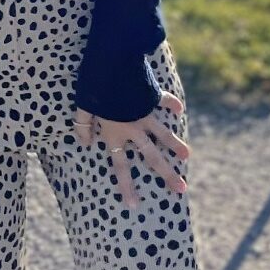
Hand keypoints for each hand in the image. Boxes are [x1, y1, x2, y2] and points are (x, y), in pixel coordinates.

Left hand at [73, 90, 189, 208]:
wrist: (113, 63)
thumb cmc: (93, 86)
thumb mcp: (83, 106)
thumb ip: (83, 125)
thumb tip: (85, 142)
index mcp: (114, 133)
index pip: (120, 165)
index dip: (126, 186)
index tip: (134, 206)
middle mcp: (132, 128)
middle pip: (151, 156)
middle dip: (166, 174)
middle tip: (182, 189)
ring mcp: (145, 113)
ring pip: (163, 133)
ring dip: (175, 144)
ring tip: (187, 156)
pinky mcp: (152, 96)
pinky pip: (163, 101)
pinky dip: (170, 103)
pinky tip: (178, 107)